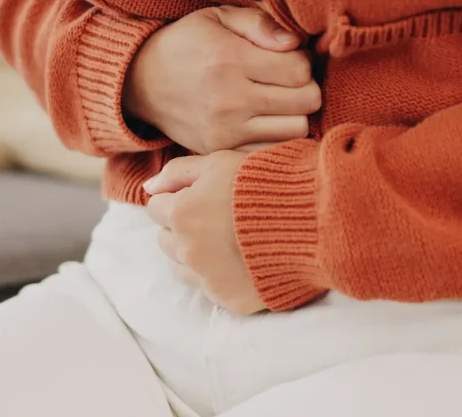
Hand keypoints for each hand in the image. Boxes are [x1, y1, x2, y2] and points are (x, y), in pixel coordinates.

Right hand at [122, 7, 320, 153]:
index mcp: (229, 60)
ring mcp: (224, 131)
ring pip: (296, 130)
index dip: (303, 60)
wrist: (139, 82)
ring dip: (295, 114)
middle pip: (306, 102)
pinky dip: (276, 137)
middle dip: (305, 87)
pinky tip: (266, 121)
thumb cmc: (186, 43)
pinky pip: (271, 150)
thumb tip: (295, 42)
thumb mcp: (217, 17)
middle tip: (289, 80)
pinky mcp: (219, 150)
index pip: (300, 69)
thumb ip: (259, 24)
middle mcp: (228, 99)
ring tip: (279, 101)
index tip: (289, 57)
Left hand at [144, 151, 263, 314]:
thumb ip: (179, 171)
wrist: (312, 217)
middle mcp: (188, 251)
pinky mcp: (231, 300)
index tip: (202, 193)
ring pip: (182, 267)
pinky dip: (221, 273)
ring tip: (230, 236)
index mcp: (181, 213)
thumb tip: (148, 186)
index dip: (178, 197)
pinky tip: (244, 256)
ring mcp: (209, 279)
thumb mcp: (221, 161)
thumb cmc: (267, 181)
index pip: (156, 208)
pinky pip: (212, 287)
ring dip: (196, 252)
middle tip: (216, 214)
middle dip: (182, 226)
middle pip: (165, 240)